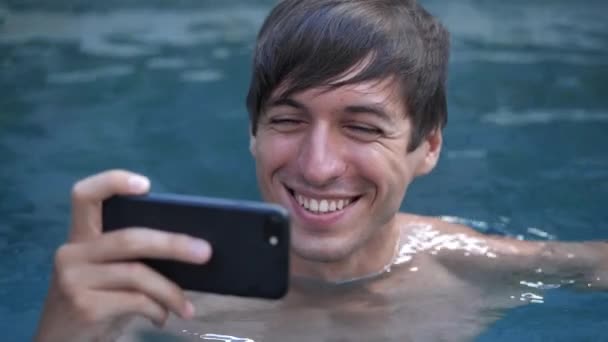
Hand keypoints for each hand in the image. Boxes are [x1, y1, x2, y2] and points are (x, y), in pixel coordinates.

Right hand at [34, 170, 212, 341]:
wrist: (59, 341)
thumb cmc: (95, 299)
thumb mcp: (105, 273)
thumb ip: (130, 256)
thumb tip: (190, 246)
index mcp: (80, 237)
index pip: (85, 196)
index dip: (113, 182)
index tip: (146, 185)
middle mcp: (72, 253)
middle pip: (129, 238)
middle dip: (173, 244)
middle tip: (205, 253)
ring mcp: (75, 280)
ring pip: (138, 274)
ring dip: (171, 291)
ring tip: (186, 307)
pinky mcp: (84, 307)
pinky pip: (136, 301)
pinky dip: (158, 309)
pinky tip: (162, 317)